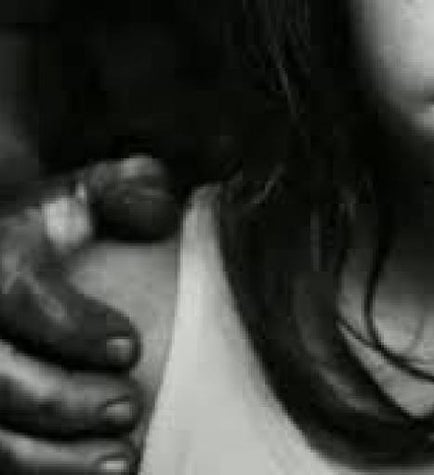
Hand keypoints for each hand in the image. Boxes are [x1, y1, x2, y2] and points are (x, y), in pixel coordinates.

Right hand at [0, 155, 179, 473]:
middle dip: (63, 402)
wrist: (4, 257)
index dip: (70, 326)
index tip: (130, 346)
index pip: (17, 296)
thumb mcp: (80, 196)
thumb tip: (162, 211)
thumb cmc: (49, 230)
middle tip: (129, 408)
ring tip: (124, 459)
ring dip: (54, 460)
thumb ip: (122, 191)